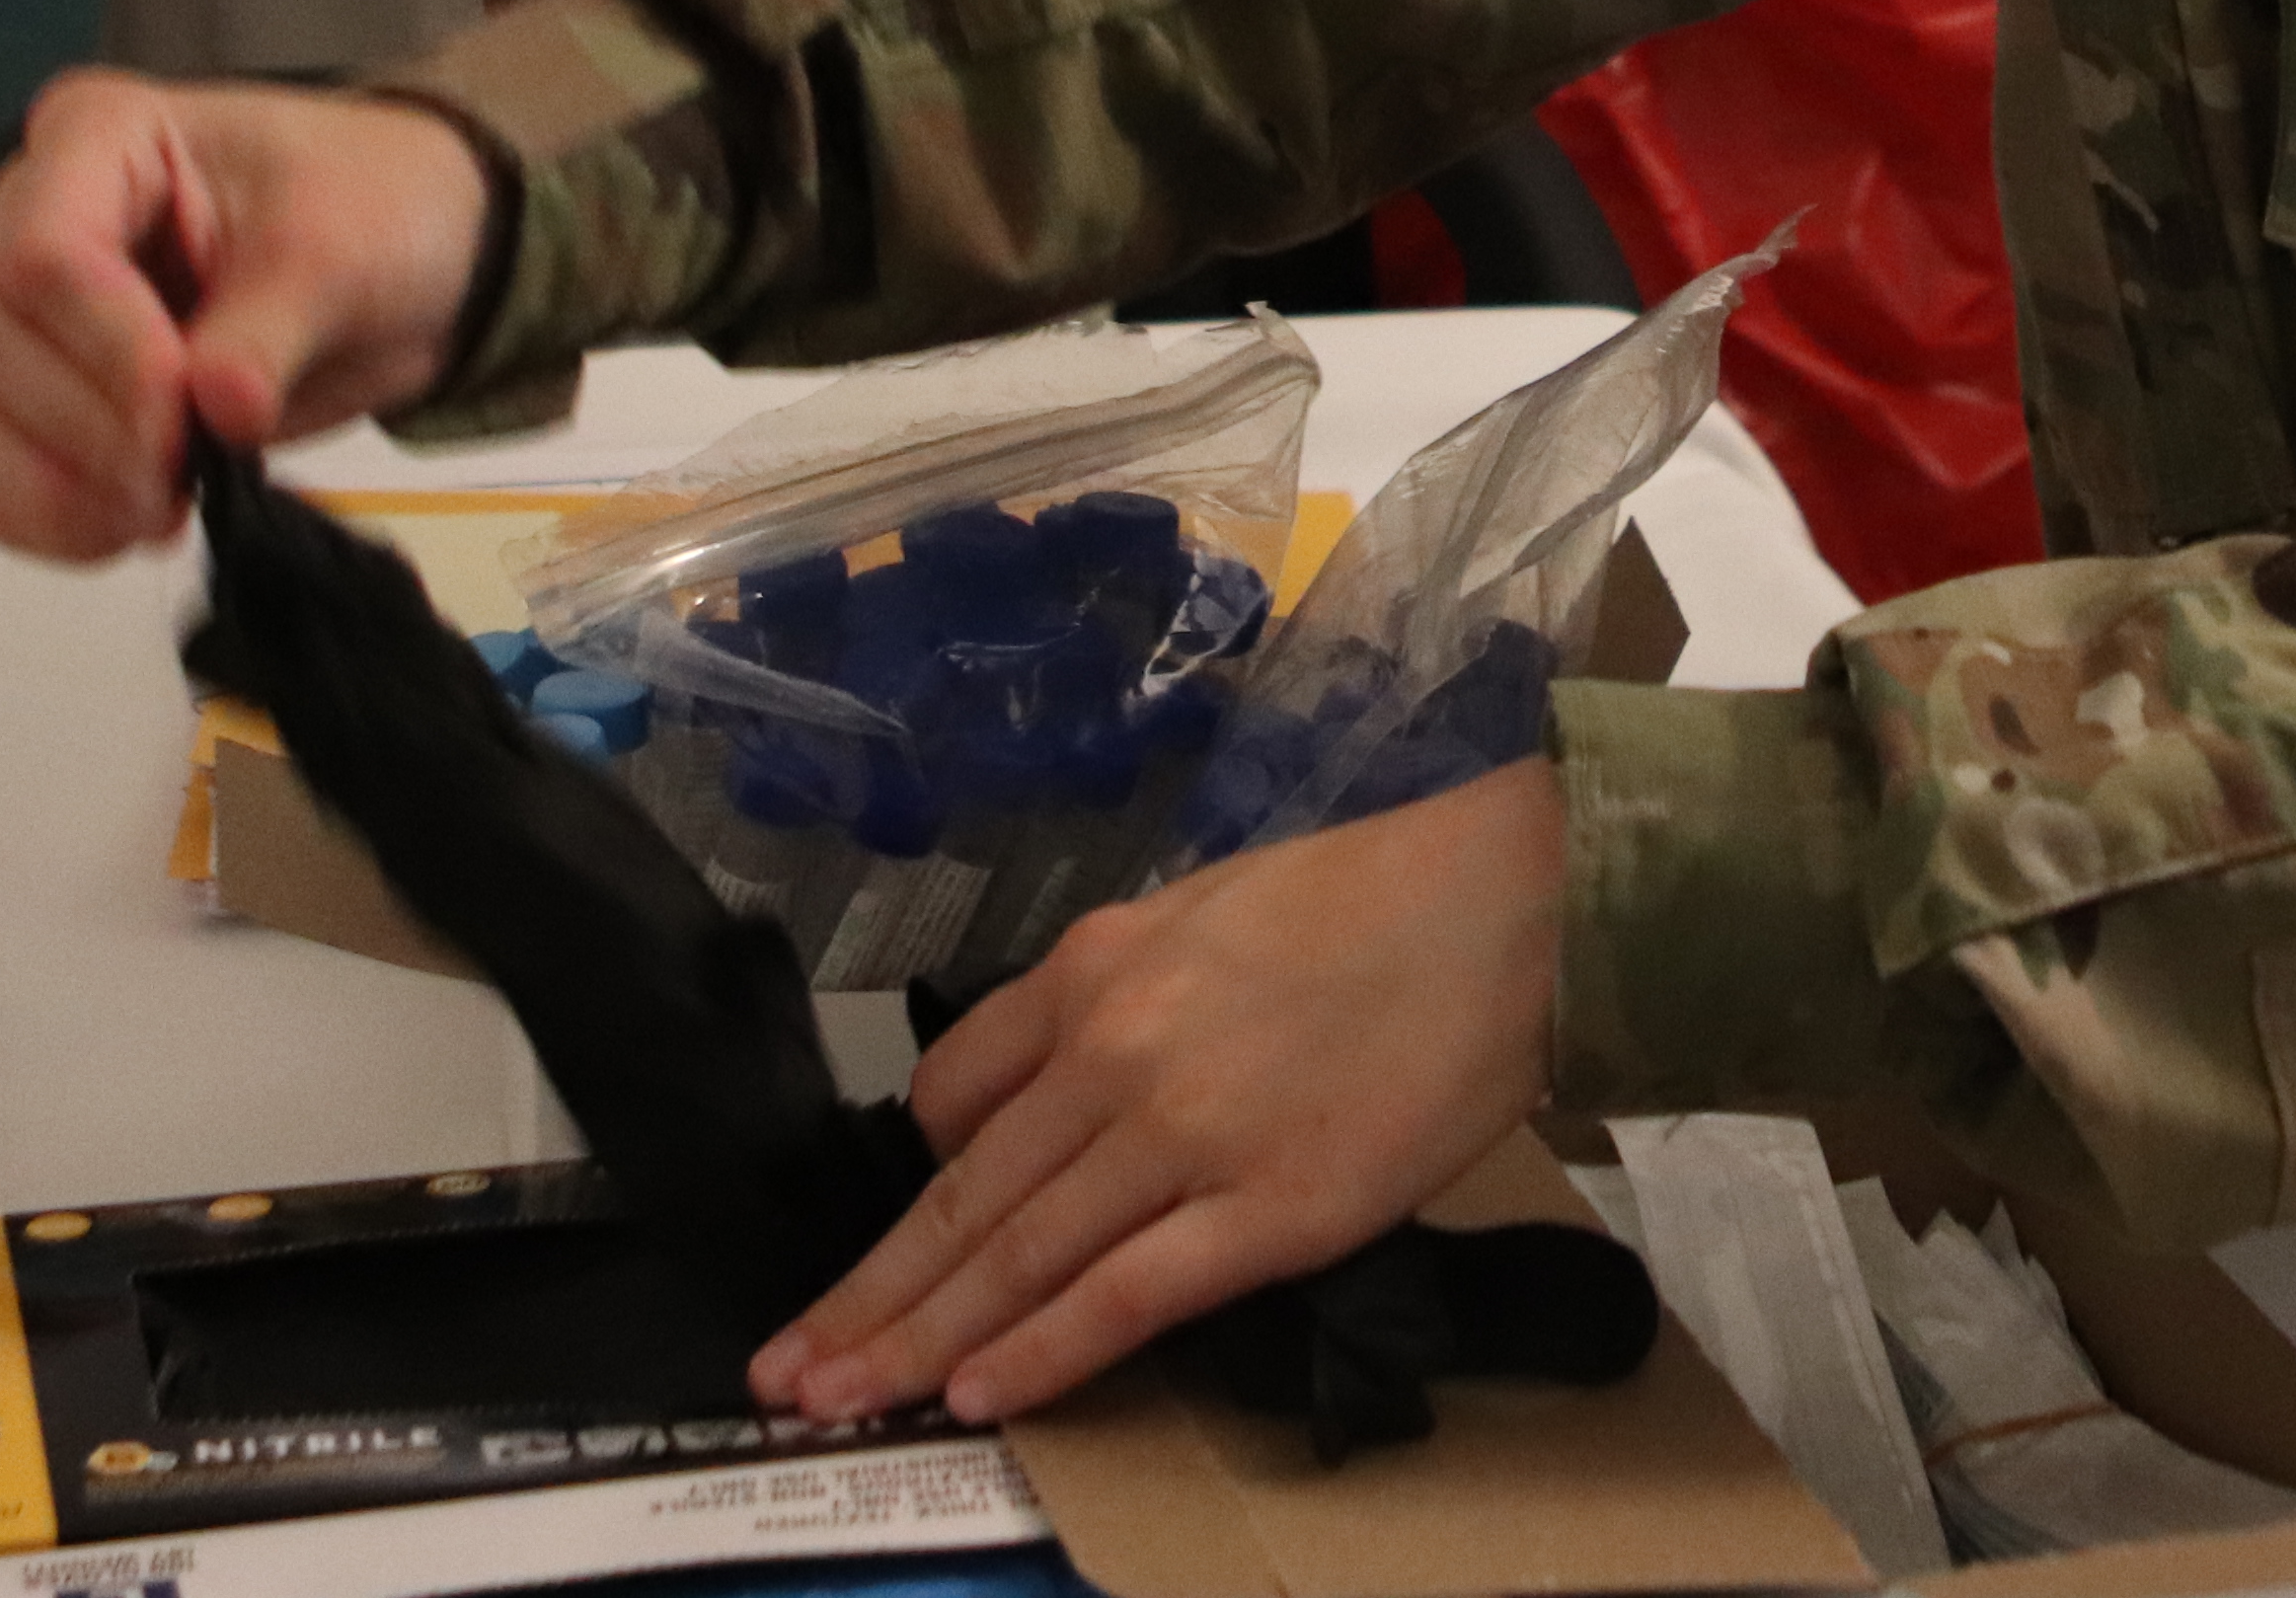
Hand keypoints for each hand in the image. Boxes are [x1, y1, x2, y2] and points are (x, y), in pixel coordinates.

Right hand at [0, 71, 491, 558]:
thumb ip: (270, 328)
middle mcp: (32, 213)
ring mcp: (27, 313)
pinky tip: (139, 523)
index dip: (105, 349)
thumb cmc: (368, 210)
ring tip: (165, 510)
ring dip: (58, 484)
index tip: (187, 416)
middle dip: (80, 425)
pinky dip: (58, 518)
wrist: (403, 261)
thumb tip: (217, 412)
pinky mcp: (42, 399)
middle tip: (179, 479)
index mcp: (98, 136)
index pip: (43, 249)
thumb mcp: (341, 250)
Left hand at [753, 763, 1569, 1426]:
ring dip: (919, 1340)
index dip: (910, 1192)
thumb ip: (1121, 995)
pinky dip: (1044, 1353)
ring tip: (839, 1398)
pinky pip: (1126, 1297)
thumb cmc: (1376, 898)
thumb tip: (1066, 1081)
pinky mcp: (1269, 1212)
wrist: (1511, 905)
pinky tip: (979, 1394)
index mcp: (1094, 970)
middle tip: (784, 1370)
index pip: (955, 1101)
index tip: (878, 1255)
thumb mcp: (1205, 909)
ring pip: (1018, 1258)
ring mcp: (1184, 1139)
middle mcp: (1112, 1055)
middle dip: (865, 1296)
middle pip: (960, 1199)